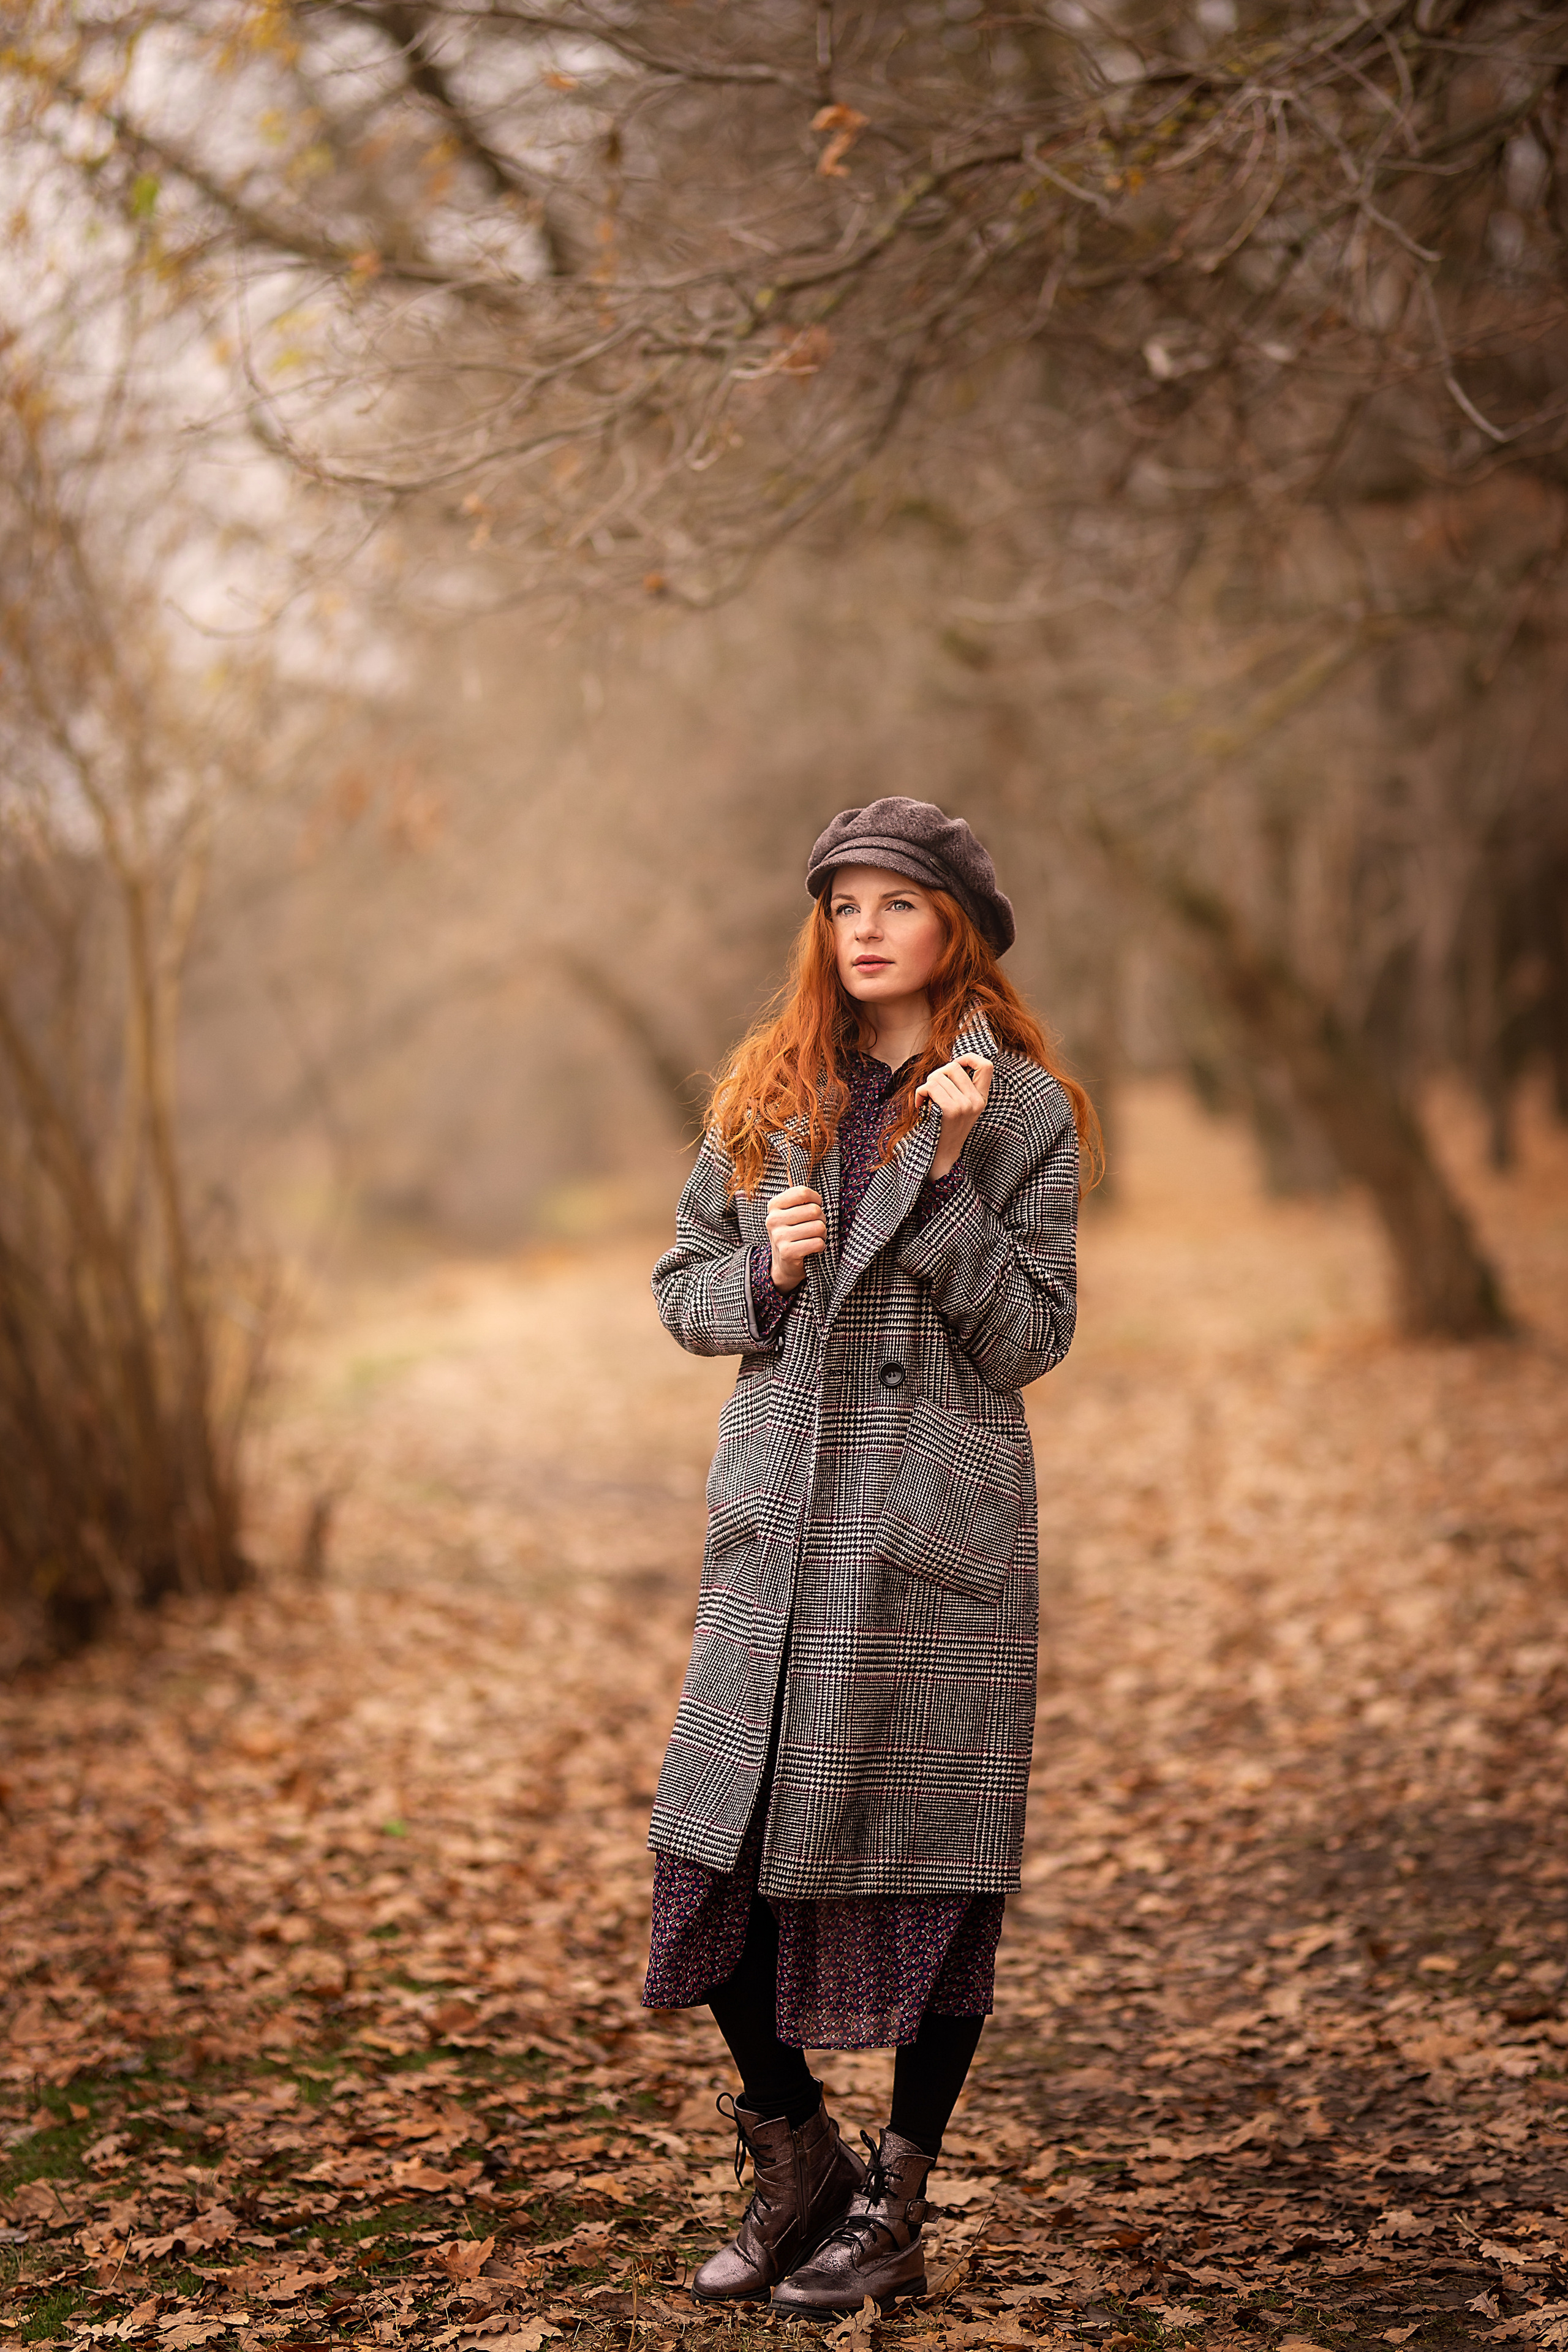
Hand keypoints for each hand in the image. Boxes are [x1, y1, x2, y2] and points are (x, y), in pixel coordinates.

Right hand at [766, 1184, 826, 1290]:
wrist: (784, 1264)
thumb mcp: (792, 1213)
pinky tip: (813, 1248)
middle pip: (814, 1210)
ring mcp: (778, 1236)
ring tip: (814, 1238)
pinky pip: (817, 1243)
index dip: (816, 1200)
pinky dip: (821, 1246)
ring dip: (822, 1234)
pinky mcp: (787, 1252)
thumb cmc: (794, 1233)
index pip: (803, 1192)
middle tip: (816, 1227)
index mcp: (774, 1205)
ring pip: (818, 1227)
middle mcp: (773, 1219)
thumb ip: (800, 1198)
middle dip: (822, 1220)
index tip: (815, 1207)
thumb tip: (812, 1180)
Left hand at [915, 1055, 993, 1178]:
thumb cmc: (944, 1128)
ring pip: (938, 1076)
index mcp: (981, 1098)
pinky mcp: (949, 1110)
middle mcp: (976, 1101)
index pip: (986, 1066)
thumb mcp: (961, 1107)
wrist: (940, 1157)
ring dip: (927, 1086)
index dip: (969, 1057)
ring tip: (927, 1101)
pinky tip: (921, 1106)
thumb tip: (952, 1063)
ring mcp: (964, 1105)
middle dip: (937, 1075)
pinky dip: (920, 1094)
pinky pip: (930, 1087)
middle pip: (953, 1067)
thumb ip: (961, 1087)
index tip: (956, 1064)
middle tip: (932, 1092)